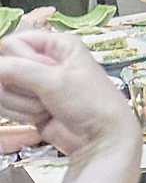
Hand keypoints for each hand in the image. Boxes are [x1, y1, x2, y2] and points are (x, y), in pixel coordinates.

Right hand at [0, 24, 135, 165]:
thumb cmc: (92, 104)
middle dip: (21, 89)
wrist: (99, 138)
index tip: (40, 75)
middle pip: (3, 69)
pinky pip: (5, 105)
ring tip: (48, 107)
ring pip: (2, 89)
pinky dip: (20, 114)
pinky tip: (42, 116)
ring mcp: (34, 84)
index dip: (19, 62)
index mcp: (56, 45)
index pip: (11, 44)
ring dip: (22, 104)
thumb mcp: (55, 81)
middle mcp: (44, 61)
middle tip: (45, 95)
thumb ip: (18, 70)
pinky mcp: (27, 103)